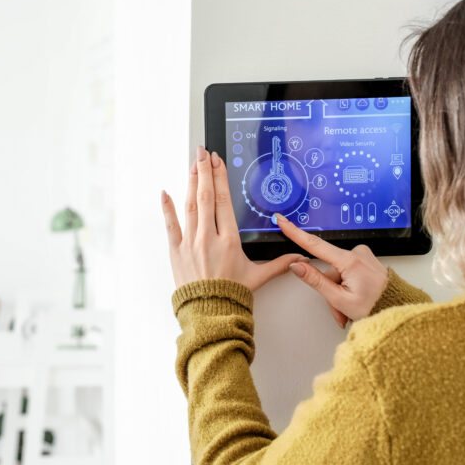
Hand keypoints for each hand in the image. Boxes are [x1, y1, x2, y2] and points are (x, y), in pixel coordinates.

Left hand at [161, 146, 302, 290]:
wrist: (209, 313)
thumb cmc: (232, 295)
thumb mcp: (258, 276)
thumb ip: (279, 263)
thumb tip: (300, 257)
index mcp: (229, 240)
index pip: (223, 200)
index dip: (220, 177)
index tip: (217, 161)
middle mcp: (208, 237)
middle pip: (205, 196)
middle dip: (204, 171)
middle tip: (202, 152)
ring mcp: (190, 243)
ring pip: (189, 206)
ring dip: (190, 182)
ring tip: (192, 164)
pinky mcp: (176, 251)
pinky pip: (170, 226)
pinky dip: (167, 208)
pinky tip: (165, 192)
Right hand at [275, 213, 387, 325]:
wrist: (397, 309)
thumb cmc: (375, 307)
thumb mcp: (340, 299)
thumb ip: (315, 280)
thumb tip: (297, 266)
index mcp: (350, 261)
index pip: (314, 244)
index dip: (295, 232)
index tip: (283, 220)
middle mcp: (358, 253)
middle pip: (329, 270)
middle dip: (330, 290)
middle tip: (340, 309)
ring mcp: (363, 256)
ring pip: (338, 273)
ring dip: (340, 291)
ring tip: (350, 308)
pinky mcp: (366, 260)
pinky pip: (348, 271)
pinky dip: (348, 286)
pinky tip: (355, 297)